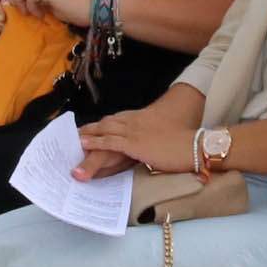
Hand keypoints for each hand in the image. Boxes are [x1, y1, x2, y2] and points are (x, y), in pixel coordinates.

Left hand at [74, 106, 197, 175]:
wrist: (194, 145)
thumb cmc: (184, 144)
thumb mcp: (165, 137)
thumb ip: (152, 139)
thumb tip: (148, 147)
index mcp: (143, 120)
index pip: (116, 120)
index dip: (101, 124)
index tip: (88, 127)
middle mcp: (136, 122)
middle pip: (107, 124)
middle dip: (90, 128)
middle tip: (74, 133)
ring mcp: (135, 132)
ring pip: (104, 131)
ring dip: (88, 135)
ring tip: (72, 139)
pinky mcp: (135, 143)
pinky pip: (110, 142)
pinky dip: (95, 142)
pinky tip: (83, 144)